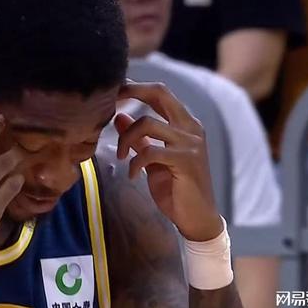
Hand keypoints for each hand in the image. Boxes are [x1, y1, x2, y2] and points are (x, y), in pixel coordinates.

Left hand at [114, 82, 222, 241]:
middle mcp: (191, 127)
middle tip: (110, 102)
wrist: (197, 219)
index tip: (114, 91)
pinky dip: (135, 162)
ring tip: (120, 156)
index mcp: (185, 124)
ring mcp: (190, 142)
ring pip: (148, 122)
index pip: (160, 93)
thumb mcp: (152, 160)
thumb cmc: (176, 188)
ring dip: (125, 138)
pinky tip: (132, 175)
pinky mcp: (186, 160)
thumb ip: (139, 138)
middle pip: (160, 93)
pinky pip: (150, 151)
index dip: (136, 88)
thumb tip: (119, 117)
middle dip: (131, 92)